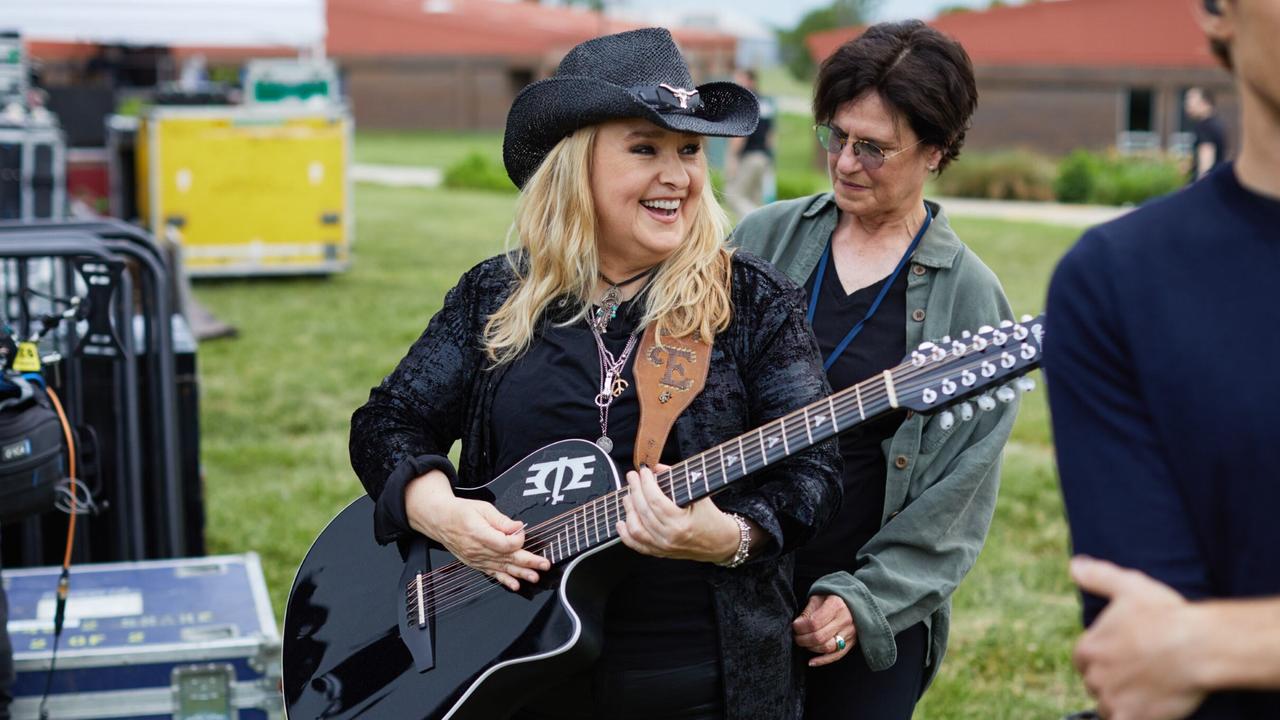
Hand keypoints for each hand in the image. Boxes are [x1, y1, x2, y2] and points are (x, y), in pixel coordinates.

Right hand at [404, 471, 548, 591]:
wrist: (439, 520)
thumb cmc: (460, 512)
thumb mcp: (483, 508)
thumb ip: (502, 521)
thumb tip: (518, 528)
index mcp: (479, 534)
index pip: (506, 543)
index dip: (519, 539)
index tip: (522, 531)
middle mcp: (477, 550)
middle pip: (507, 558)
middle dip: (528, 562)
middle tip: (544, 565)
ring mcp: (476, 559)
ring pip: (502, 568)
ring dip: (520, 574)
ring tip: (535, 577)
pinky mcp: (475, 563)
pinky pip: (492, 573)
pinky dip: (504, 580)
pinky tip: (515, 586)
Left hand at [615, 464, 741, 561]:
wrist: (721, 543)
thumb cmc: (712, 518)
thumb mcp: (700, 495)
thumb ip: (677, 479)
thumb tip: (657, 468)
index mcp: (681, 524)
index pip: (655, 500)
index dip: (646, 483)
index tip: (643, 471)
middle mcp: (669, 537)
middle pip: (643, 511)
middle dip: (635, 490)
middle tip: (632, 477)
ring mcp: (663, 547)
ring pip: (636, 529)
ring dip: (628, 509)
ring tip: (628, 495)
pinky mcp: (659, 553)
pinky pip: (636, 545)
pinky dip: (625, 533)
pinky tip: (621, 522)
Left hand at [792, 594, 855, 666]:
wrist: (852, 602)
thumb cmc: (831, 598)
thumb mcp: (818, 597)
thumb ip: (808, 611)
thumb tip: (796, 625)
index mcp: (836, 605)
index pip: (814, 622)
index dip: (800, 627)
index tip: (794, 626)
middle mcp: (845, 620)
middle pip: (819, 637)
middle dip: (802, 639)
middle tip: (796, 636)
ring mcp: (850, 633)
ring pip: (827, 648)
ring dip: (811, 648)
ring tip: (804, 642)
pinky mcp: (852, 643)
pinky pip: (836, 656)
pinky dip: (822, 661)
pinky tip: (811, 661)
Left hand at [1070, 556, 1206, 719]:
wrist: (1198, 647)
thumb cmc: (1165, 614)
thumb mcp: (1129, 586)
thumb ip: (1098, 576)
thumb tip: (1074, 565)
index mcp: (1088, 648)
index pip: (1084, 660)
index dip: (1103, 659)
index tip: (1124, 656)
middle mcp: (1093, 676)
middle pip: (1096, 684)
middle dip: (1113, 681)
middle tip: (1141, 673)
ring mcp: (1111, 700)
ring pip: (1109, 707)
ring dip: (1123, 703)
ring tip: (1149, 692)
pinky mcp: (1131, 719)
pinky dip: (1132, 718)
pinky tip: (1147, 712)